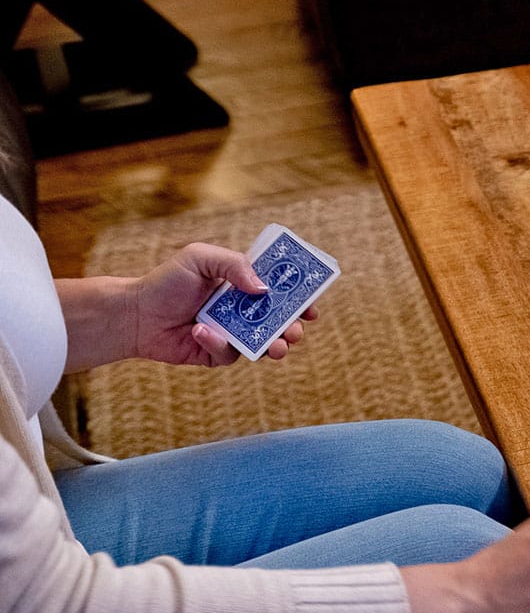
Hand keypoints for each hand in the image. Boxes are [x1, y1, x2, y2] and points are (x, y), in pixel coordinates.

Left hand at [133, 242, 315, 365]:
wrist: (135, 313)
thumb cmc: (166, 282)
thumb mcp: (200, 258)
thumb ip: (233, 265)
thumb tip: (263, 288)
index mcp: (243, 286)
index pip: (279, 292)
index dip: (299, 299)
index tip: (312, 306)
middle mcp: (241, 312)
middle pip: (280, 322)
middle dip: (294, 327)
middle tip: (296, 330)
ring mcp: (232, 334)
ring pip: (265, 344)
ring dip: (276, 345)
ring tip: (278, 346)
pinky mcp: (217, 354)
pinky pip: (230, 355)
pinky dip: (219, 344)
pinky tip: (201, 332)